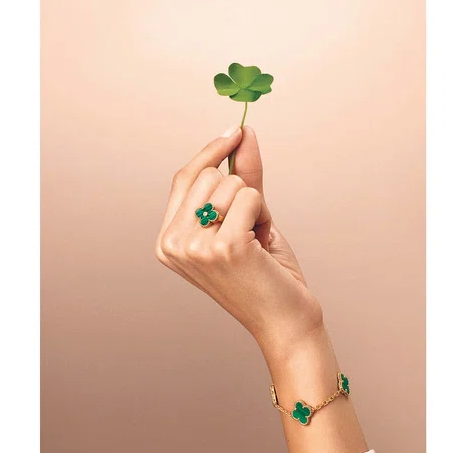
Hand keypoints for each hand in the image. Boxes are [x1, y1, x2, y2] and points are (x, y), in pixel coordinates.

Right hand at [155, 126, 323, 360]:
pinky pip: (251, 196)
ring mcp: (195, 246)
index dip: (211, 152)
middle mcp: (173, 244)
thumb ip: (241, 175)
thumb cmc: (265, 274)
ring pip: (231, 184)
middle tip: (250, 229)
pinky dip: (265, 215)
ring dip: (255, 207)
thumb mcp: (247, 218)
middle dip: (241, 192)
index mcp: (167, 241)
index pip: (184, 178)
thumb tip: (243, 133)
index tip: (236, 131)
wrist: (284, 320)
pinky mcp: (223, 246)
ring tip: (256, 241)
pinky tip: (262, 246)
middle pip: (208, 176)